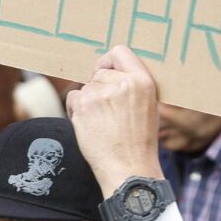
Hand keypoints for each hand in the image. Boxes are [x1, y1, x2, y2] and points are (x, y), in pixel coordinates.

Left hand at [64, 47, 164, 188]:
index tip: (106, 72)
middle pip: (99, 72)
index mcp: (143, 81)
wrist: (129, 168)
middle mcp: (123, 83)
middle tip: (106, 111)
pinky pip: (73, 98)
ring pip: (85, 87)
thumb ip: (132, 86)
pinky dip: (76, 110)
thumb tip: (109, 71)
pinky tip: (89, 126)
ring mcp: (102, 93)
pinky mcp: (84, 104)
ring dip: (87, 102)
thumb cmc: (138, 142)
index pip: (120, 52)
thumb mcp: (148, 107)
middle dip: (98, 88)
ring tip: (101, 123)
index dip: (108, 61)